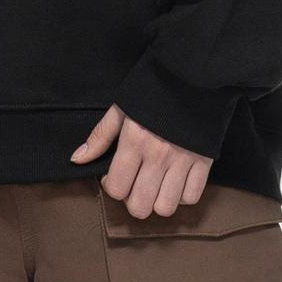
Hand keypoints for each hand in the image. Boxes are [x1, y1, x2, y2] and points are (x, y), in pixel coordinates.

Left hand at [69, 103, 213, 217]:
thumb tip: (77, 160)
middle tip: (134, 183)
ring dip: (157, 201)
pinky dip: (181, 196)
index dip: (112, 185)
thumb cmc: (152, 89)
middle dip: (132, 200)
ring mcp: (183, 161)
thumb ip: (100, 136)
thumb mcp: (122, 107)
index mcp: (135, 141)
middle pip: (140, 207)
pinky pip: (191, 198)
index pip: (117, 189)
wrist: (191, 72)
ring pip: (165, 209)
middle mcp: (158, 156)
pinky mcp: (204, 162)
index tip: (115, 174)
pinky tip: (175, 181)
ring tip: (154, 184)